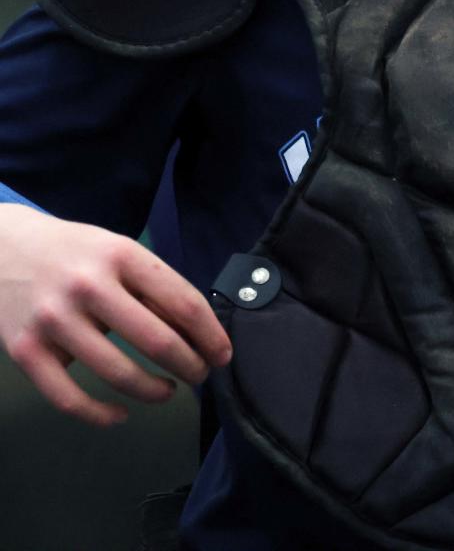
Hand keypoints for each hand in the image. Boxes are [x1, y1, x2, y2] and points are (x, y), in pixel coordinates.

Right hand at [0, 204, 231, 425]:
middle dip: (190, 366)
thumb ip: (151, 286)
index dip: (210, 334)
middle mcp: (88, 285)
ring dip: (154, 391)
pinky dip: (101, 415)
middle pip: (157, 340)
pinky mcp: (25, 351)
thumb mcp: (117, 251)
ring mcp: (53, 320)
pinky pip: (69, 399)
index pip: (182, 302)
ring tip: (167, 391)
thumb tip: (195, 331)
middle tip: (201, 375)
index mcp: (120, 255)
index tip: (222, 354)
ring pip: (118, 374)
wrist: (3, 248)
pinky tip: (120, 413)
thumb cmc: (74, 253)